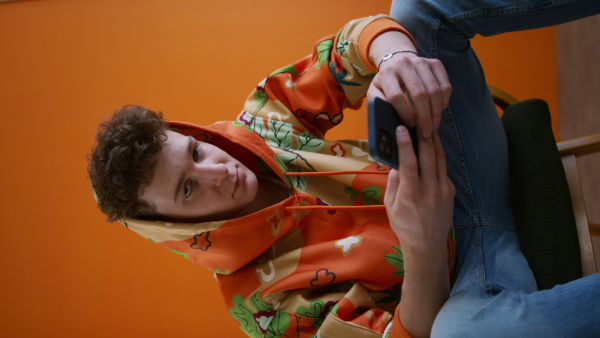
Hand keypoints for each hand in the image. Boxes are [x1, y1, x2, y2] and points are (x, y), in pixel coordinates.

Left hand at [368, 53, 451, 137]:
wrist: (397, 62)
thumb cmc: (386, 83)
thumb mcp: (375, 92)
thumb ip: (377, 103)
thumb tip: (386, 117)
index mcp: (386, 73)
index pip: (396, 96)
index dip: (404, 113)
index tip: (410, 125)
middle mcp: (404, 64)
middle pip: (419, 94)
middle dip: (424, 117)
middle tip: (426, 132)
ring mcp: (422, 62)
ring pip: (434, 91)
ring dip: (436, 112)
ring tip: (433, 126)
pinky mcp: (435, 63)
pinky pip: (445, 85)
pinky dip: (444, 101)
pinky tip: (439, 110)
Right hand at [384, 126, 453, 252]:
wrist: (427, 245)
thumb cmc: (404, 225)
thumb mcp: (390, 205)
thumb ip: (393, 183)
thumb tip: (395, 163)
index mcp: (411, 194)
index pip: (409, 163)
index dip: (405, 144)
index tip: (401, 128)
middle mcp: (430, 189)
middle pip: (429, 155)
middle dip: (423, 135)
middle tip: (417, 120)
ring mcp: (443, 189)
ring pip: (439, 158)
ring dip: (433, 141)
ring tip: (427, 127)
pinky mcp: (450, 190)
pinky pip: (443, 168)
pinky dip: (437, 156)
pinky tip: (432, 147)